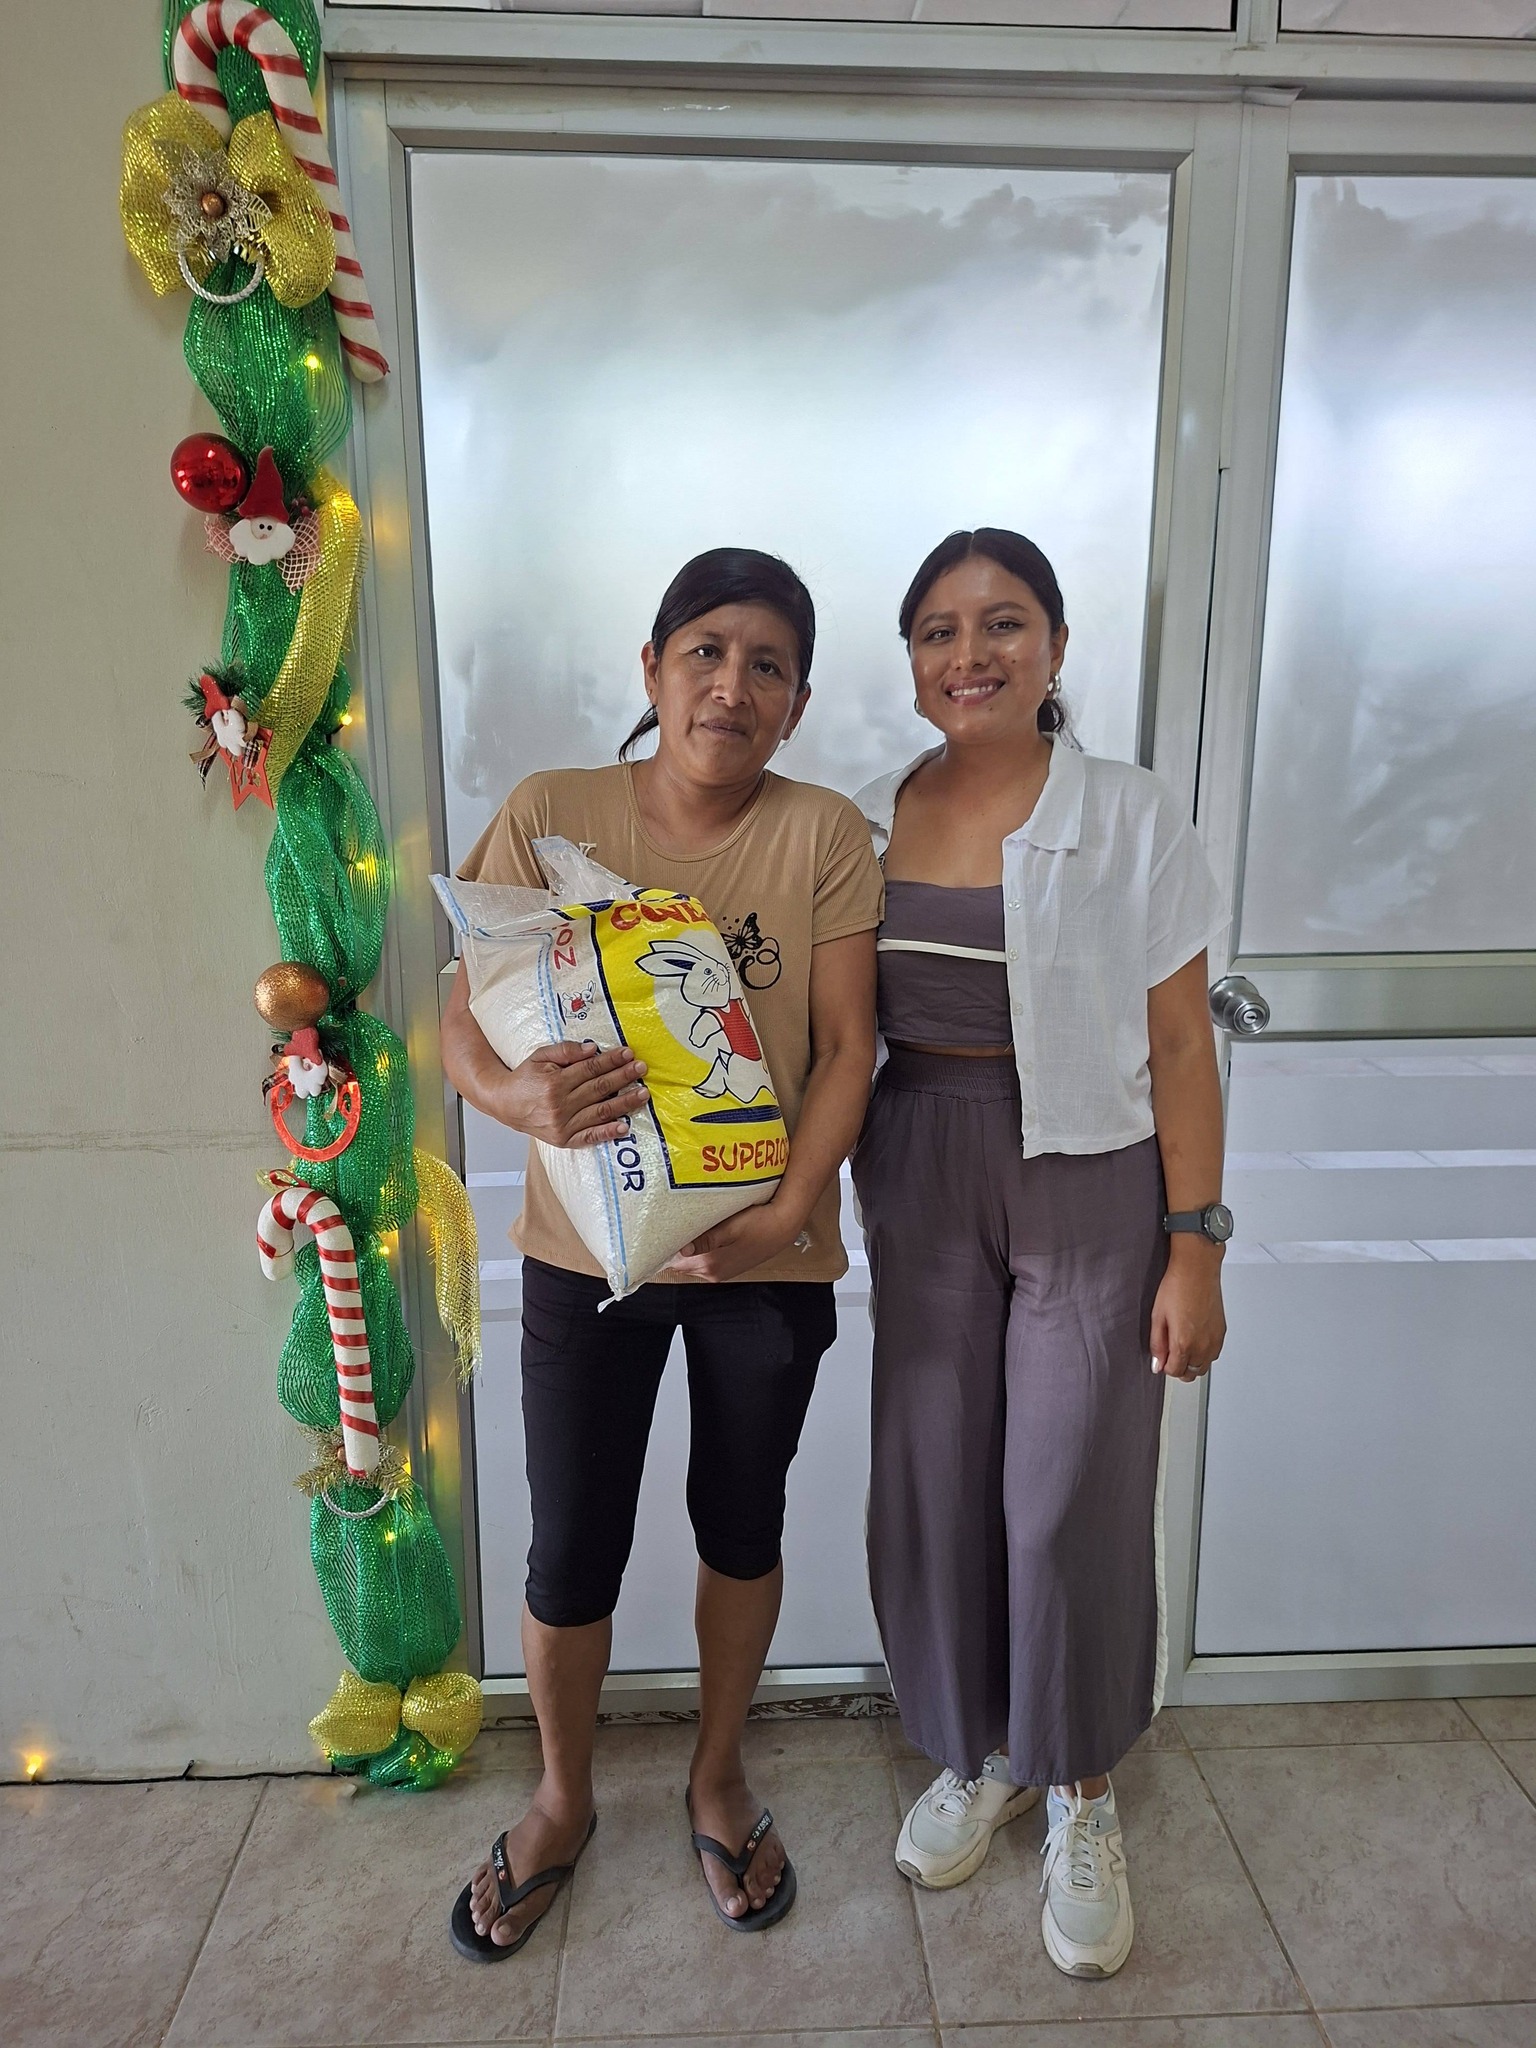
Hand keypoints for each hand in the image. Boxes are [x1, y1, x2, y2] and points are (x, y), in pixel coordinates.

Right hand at [489, 1040, 647, 1148]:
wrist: (504, 1104)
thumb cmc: (525, 1079)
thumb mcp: (540, 1057)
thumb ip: (565, 1051)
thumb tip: (593, 1050)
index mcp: (554, 1082)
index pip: (590, 1069)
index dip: (611, 1061)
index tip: (628, 1054)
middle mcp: (560, 1105)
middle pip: (599, 1089)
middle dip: (623, 1077)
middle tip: (642, 1068)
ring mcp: (563, 1125)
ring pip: (600, 1112)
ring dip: (625, 1103)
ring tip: (642, 1093)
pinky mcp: (564, 1140)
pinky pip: (590, 1137)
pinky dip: (607, 1132)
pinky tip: (624, 1126)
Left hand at [661, 1200, 805, 1283]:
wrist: (784, 1225)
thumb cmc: (759, 1222)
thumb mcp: (731, 1227)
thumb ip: (705, 1239)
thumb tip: (681, 1249)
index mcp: (710, 1264)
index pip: (674, 1262)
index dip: (664, 1247)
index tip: (655, 1232)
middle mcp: (713, 1273)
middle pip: (680, 1263)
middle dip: (672, 1247)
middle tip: (664, 1226)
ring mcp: (721, 1272)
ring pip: (691, 1262)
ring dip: (685, 1249)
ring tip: (680, 1227)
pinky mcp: (728, 1266)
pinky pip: (703, 1261)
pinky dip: (697, 1250)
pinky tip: (699, 1234)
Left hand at [1150, 1241, 1225, 1380]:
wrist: (1197, 1269)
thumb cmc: (1177, 1287)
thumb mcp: (1158, 1316)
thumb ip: (1157, 1344)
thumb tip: (1157, 1364)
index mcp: (1184, 1343)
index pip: (1175, 1371)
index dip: (1165, 1366)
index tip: (1162, 1356)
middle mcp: (1203, 1345)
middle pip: (1191, 1373)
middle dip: (1179, 1367)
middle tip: (1170, 1352)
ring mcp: (1215, 1340)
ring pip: (1203, 1366)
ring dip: (1192, 1362)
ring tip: (1183, 1345)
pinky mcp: (1222, 1332)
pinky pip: (1213, 1354)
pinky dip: (1204, 1353)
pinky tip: (1195, 1339)